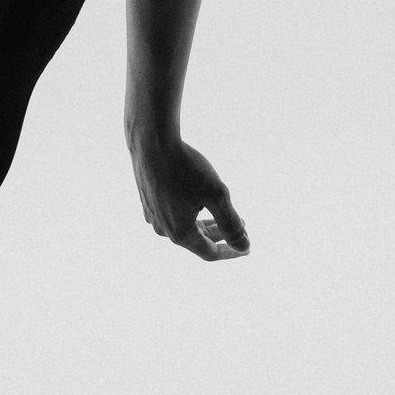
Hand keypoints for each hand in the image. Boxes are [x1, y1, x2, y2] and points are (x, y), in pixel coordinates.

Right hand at [127, 130, 249, 260]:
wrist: (152, 142)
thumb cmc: (186, 167)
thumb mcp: (216, 195)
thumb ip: (231, 223)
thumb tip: (244, 246)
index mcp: (179, 233)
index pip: (210, 252)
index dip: (231, 251)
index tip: (246, 247)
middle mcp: (162, 229)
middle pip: (197, 239)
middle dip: (220, 233)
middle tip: (240, 224)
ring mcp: (152, 215)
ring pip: (184, 226)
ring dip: (206, 222)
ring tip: (222, 212)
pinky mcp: (148, 200)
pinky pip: (173, 214)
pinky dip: (190, 212)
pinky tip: (197, 200)